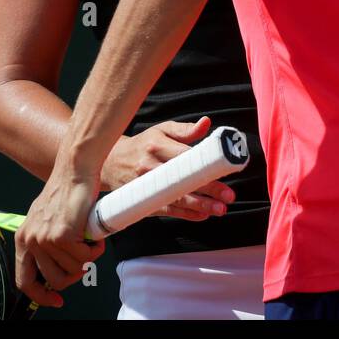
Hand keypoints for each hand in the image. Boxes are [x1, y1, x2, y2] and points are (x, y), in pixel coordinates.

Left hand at [15, 167, 103, 307]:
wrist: (74, 171)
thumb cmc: (65, 192)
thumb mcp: (45, 219)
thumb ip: (45, 242)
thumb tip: (56, 268)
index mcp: (23, 238)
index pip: (24, 281)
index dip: (41, 296)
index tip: (56, 300)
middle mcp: (30, 240)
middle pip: (54, 281)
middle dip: (74, 276)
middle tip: (84, 261)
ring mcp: (45, 239)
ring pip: (72, 271)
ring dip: (87, 260)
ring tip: (90, 242)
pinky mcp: (62, 235)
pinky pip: (84, 258)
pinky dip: (95, 251)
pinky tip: (95, 237)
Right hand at [101, 116, 233, 221]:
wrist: (110, 163)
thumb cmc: (142, 145)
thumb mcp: (161, 131)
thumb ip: (185, 130)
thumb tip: (207, 123)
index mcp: (157, 146)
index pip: (185, 156)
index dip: (205, 164)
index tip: (225, 170)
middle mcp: (150, 166)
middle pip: (183, 180)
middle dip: (208, 189)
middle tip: (228, 196)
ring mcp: (146, 186)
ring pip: (176, 198)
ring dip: (200, 205)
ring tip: (220, 209)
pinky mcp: (143, 200)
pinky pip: (166, 210)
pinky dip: (185, 214)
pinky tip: (202, 215)